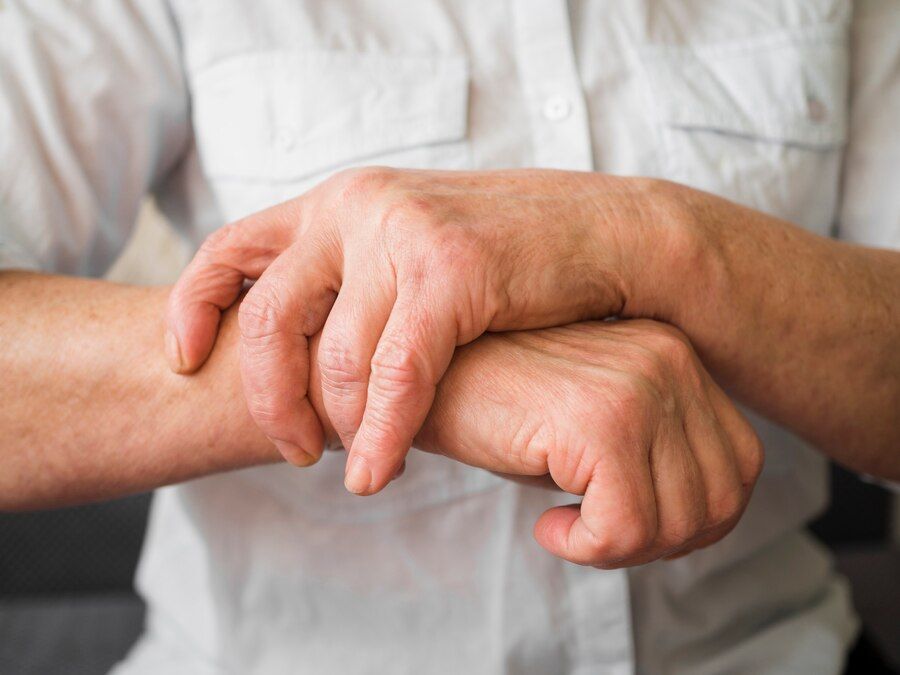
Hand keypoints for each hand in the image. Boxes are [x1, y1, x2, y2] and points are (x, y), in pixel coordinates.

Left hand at [166, 168, 670, 493]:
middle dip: (269, 398)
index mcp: (341, 199)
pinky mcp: (451, 272)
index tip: (184, 360)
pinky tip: (380, 472)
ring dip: (338, 429)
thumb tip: (301, 342)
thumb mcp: (410, 247)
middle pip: (268, 318)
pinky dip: (382, 436)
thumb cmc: (507, 256)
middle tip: (295, 450)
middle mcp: (359, 205)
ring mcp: (404, 234)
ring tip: (358, 466)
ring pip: (334, 360)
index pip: (231, 248)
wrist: (605, 233)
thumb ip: (353, 278)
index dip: (194, 308)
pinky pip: (396, 377)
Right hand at [411, 320, 762, 566]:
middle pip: (721, 500)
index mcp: (673, 356)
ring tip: (568, 527)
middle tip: (594, 535)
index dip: (694, 521)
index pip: (740, 466)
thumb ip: (655, 456)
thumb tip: (699, 525)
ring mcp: (638, 386)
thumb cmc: (496, 409)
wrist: (417, 379)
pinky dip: (588, 547)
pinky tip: (548, 525)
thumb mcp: (591, 426)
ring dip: (620, 549)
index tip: (626, 525)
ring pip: (679, 522)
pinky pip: (626, 527)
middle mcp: (668, 360)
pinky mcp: (599, 419)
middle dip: (660, 544)